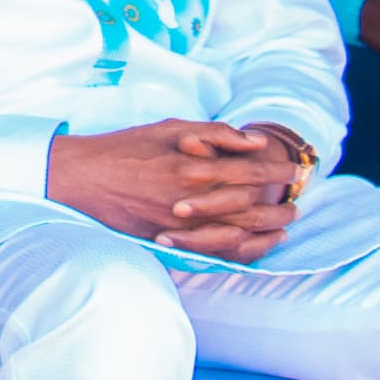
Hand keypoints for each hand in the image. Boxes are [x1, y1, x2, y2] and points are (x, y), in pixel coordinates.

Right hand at [47, 120, 297, 261]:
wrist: (82, 177)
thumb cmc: (125, 148)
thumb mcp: (169, 127)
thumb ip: (214, 133)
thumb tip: (254, 140)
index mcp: (191, 165)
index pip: (249, 170)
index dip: (276, 169)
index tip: (293, 168)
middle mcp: (191, 197)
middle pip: (251, 202)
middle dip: (280, 198)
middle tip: (297, 193)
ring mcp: (182, 224)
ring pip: (242, 230)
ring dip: (271, 225)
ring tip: (288, 218)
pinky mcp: (173, 241)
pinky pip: (220, 251)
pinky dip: (249, 248)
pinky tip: (263, 241)